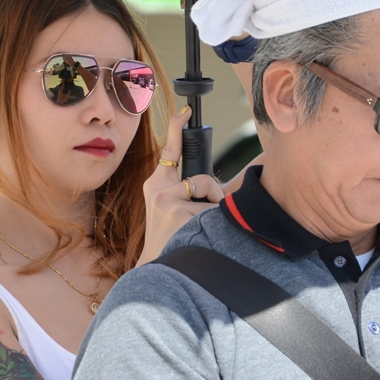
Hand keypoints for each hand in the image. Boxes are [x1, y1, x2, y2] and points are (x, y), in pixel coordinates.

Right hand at [137, 107, 222, 264]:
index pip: (169, 152)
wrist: (157, 267)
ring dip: (215, 212)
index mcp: (157, 187)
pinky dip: (218, 225)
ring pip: (212, 195)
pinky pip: (215, 213)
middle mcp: (159, 191)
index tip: (185, 112)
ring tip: (200, 232)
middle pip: (204, 179)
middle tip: (204, 216)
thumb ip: (187, 192)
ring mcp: (169, 203)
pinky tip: (203, 238)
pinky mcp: (181, 216)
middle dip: (213, 196)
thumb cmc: (170, 237)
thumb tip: (222, 187)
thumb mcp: (169, 210)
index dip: (176, 129)